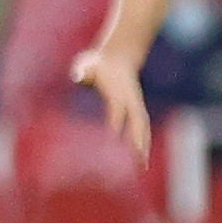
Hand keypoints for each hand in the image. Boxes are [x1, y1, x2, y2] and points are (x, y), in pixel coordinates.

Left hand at [70, 47, 152, 161]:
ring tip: (143, 165)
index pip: (117, 111)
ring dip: (144, 145)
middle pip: (136, 122)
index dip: (116, 124)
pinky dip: (143, 141)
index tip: (113, 140)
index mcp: (117, 91)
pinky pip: (141, 127)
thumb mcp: (87, 64)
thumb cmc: (98, 63)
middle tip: (139, 160)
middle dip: (138, 140)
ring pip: (142, 127)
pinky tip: (142, 156)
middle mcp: (130, 99)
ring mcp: (135, 104)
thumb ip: (83, 71)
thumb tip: (78, 76)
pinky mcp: (137, 107)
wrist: (118, 57)